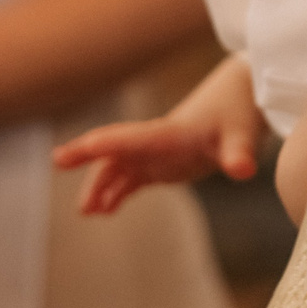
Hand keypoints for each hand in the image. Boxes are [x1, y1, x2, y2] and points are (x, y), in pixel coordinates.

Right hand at [54, 53, 262, 215]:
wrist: (243, 96)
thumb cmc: (241, 112)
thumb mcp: (244, 135)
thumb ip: (240, 153)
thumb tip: (243, 170)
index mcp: (169, 133)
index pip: (130, 138)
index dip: (104, 145)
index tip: (72, 151)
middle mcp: (155, 142)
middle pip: (114, 153)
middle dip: (87, 162)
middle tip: (62, 171)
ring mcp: (156, 153)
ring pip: (118, 169)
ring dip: (100, 186)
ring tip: (87, 211)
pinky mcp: (163, 164)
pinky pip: (131, 179)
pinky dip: (116, 193)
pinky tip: (105, 210)